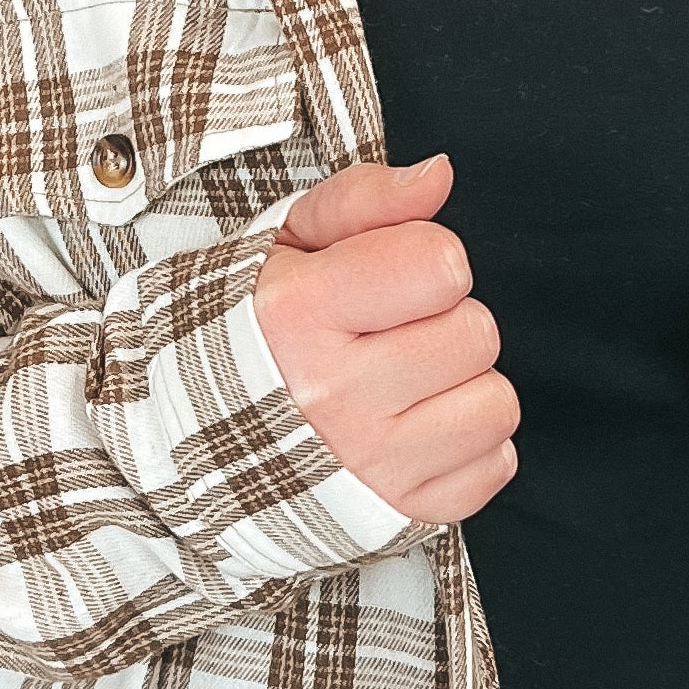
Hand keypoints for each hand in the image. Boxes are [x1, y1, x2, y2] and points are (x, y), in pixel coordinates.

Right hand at [253, 155, 518, 525]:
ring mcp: (370, 464)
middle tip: (391, 336)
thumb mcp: (287, 244)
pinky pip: (494, 465)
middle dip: (443, 323)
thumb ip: (365, 199)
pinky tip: (417, 430)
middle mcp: (334, 395)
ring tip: (408, 384)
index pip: (439, 264)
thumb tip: (439, 175)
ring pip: (495, 402)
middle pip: (475, 332)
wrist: (194, 438)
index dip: (425, 260)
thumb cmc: (251, 330)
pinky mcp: (400, 514)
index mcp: (299, 315)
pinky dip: (468, 446)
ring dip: (462, 387)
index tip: (390, 279)